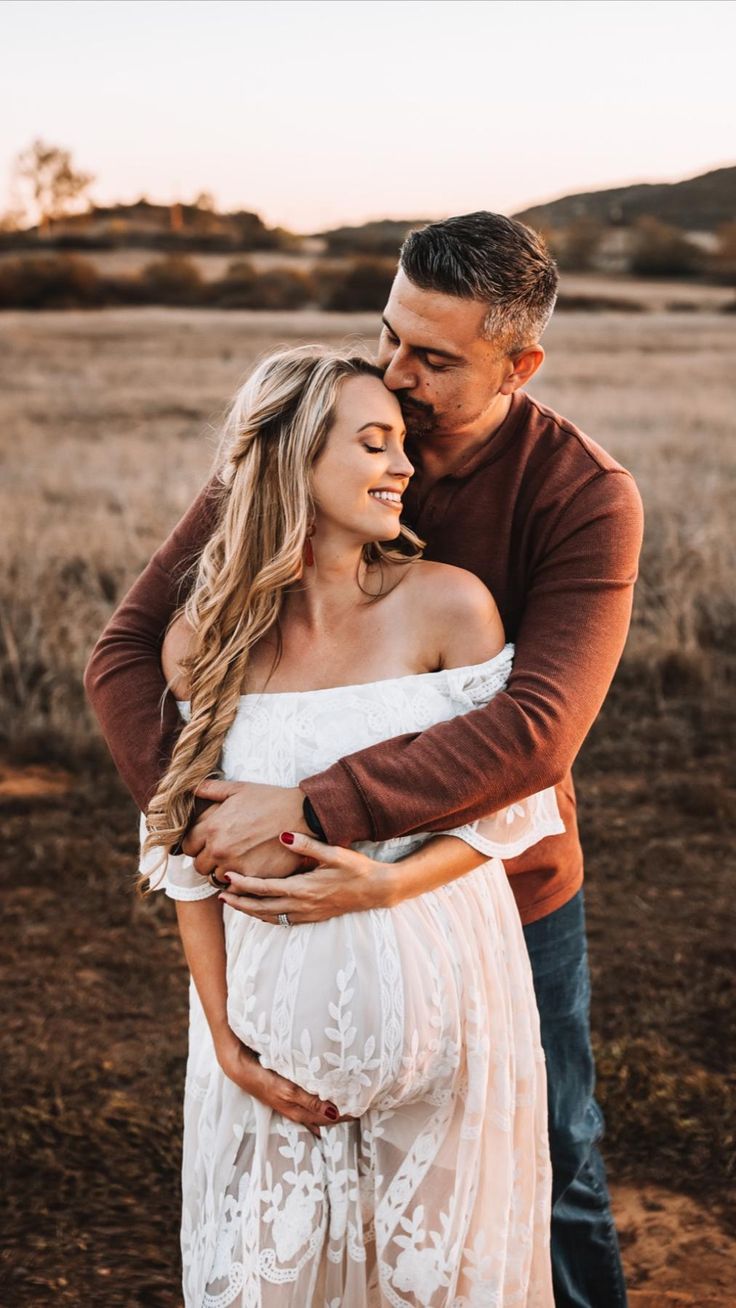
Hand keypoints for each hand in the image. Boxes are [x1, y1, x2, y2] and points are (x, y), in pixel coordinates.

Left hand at [182, 779, 307, 876]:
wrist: (302, 815)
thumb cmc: (270, 800)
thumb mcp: (238, 789)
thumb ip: (210, 789)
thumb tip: (190, 787)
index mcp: (212, 828)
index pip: (187, 846)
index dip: (196, 844)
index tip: (206, 842)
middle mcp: (220, 850)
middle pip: (199, 866)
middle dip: (208, 859)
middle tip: (222, 852)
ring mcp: (236, 866)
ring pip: (215, 879)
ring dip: (222, 872)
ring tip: (236, 861)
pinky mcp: (254, 878)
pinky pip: (235, 889)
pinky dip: (238, 883)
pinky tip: (247, 870)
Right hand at [214, 1028, 350, 1135]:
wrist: (238, 1065)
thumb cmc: (261, 1079)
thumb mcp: (287, 1091)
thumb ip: (310, 1102)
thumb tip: (334, 1113)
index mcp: (298, 1111)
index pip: (328, 1118)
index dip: (345, 1115)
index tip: (364, 1108)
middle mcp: (296, 1107)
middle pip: (324, 1113)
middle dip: (342, 1111)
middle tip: (363, 1103)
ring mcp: (291, 1097)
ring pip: (317, 1105)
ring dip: (332, 1103)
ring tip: (350, 1098)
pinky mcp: (286, 1087)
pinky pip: (308, 1096)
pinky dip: (320, 1097)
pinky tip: (327, 1094)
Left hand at [217, 831, 395, 923]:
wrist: (377, 890)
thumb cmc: (356, 868)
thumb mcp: (334, 852)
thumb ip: (307, 845)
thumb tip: (283, 836)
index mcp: (303, 888)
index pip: (265, 888)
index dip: (244, 884)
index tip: (227, 877)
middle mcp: (302, 905)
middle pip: (262, 907)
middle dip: (239, 902)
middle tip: (220, 894)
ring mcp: (307, 914)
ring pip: (270, 917)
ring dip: (250, 911)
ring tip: (233, 903)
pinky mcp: (312, 918)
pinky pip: (282, 921)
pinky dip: (266, 917)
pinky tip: (259, 911)